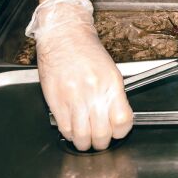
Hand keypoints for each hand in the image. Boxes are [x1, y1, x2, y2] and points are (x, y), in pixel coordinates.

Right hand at [27, 0, 132, 150]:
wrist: (63, 34)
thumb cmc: (86, 50)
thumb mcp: (110, 70)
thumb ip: (114, 95)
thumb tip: (117, 120)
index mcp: (111, 83)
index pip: (122, 121)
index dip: (121, 132)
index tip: (118, 132)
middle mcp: (93, 91)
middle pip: (101, 133)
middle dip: (102, 143)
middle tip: (101, 141)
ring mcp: (73, 97)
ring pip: (82, 136)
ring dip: (85, 143)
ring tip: (86, 140)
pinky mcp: (55, 100)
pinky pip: (65, 128)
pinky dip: (70, 135)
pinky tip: (73, 130)